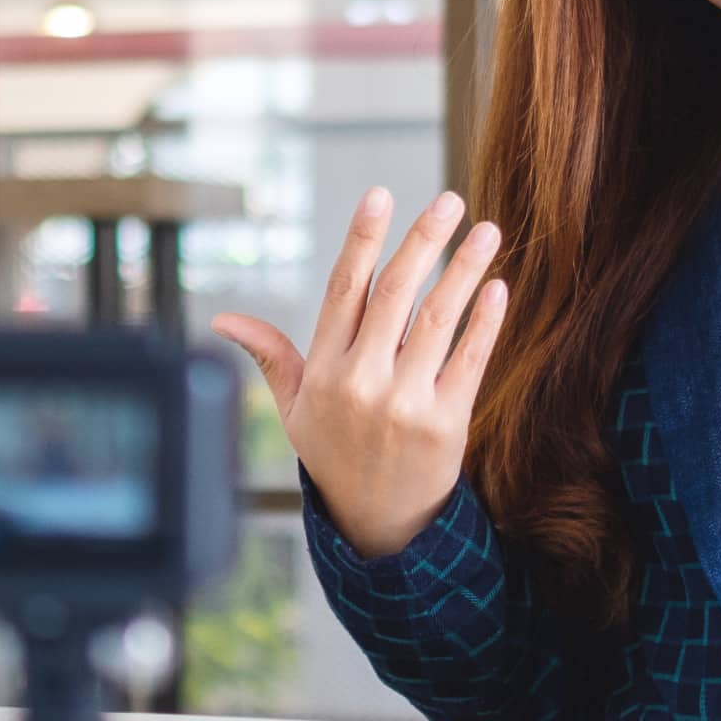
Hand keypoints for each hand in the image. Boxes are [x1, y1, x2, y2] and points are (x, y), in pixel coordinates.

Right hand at [209, 187, 508, 560]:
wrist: (379, 525)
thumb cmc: (336, 454)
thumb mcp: (294, 408)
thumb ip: (270, 356)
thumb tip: (223, 321)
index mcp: (323, 370)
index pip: (343, 289)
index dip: (362, 239)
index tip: (379, 194)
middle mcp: (361, 382)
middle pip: (394, 294)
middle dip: (423, 240)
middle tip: (450, 199)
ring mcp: (404, 402)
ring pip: (438, 319)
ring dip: (465, 269)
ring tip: (488, 231)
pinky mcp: (445, 423)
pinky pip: (469, 361)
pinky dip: (485, 322)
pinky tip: (498, 287)